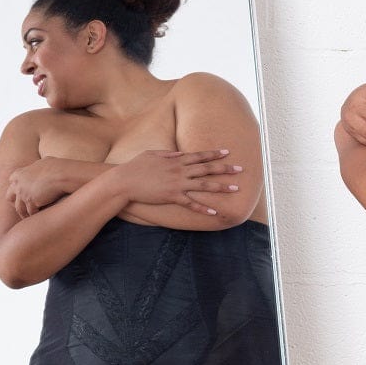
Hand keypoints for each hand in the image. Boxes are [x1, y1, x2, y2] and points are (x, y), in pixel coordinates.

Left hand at [7, 158, 68, 218]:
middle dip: (15, 203)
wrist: (63, 174)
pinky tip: (39, 217)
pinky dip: (34, 215)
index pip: (12, 182)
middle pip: (9, 196)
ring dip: (24, 213)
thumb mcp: (45, 162)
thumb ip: (39, 166)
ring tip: (30, 218)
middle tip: (21, 208)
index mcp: (19, 173)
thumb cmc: (58, 166)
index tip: (22, 194)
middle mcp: (18, 183)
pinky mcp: (31, 202)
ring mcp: (22, 193)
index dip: (17, 188)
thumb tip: (45, 163)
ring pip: (19, 208)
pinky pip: (30, 212)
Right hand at [114, 149, 243, 215]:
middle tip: (241, 169)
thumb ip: (168, 154)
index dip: (214, 154)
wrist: (124, 181)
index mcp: (176, 160)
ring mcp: (177, 184)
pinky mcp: (172, 196)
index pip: (200, 156)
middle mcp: (180, 171)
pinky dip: (203, 208)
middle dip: (225, 169)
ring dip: (221, 187)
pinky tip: (214, 212)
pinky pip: (191, 204)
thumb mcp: (152, 154)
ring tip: (235, 189)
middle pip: (207, 169)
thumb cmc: (136, 166)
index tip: (228, 152)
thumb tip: (180, 154)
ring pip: (204, 186)